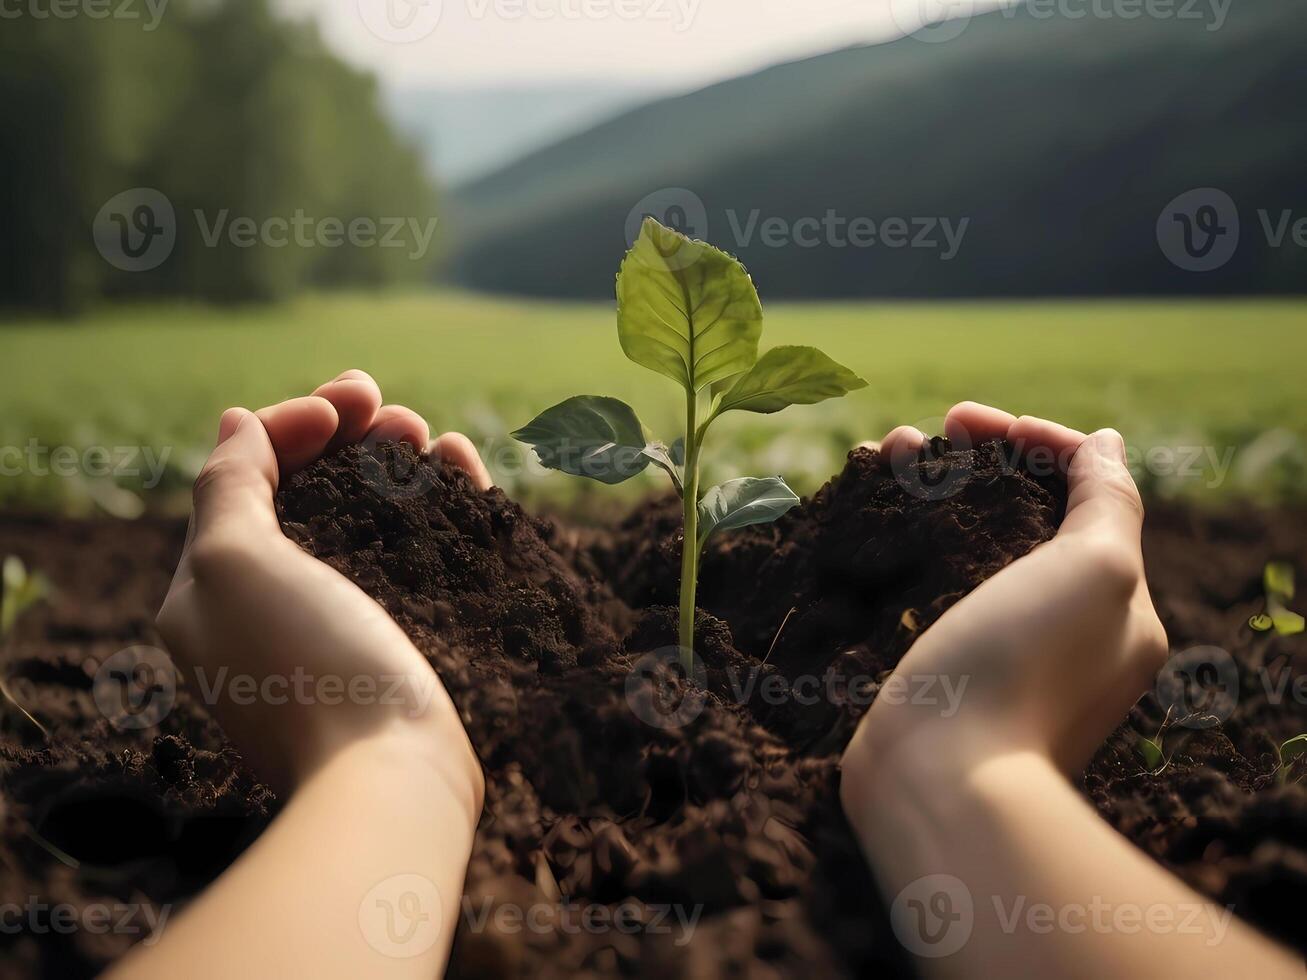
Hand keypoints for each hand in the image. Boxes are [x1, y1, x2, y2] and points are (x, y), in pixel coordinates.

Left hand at [156, 370, 489, 802]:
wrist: (391, 778)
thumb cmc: (305, 669)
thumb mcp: (234, 566)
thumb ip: (227, 487)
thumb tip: (236, 424)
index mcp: (216, 586)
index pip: (245, 478)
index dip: (292, 425)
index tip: (345, 406)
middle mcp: (277, 600)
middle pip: (313, 490)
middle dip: (352, 440)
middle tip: (392, 414)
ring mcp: (346, 620)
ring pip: (372, 516)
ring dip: (398, 465)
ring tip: (432, 442)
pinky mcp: (407, 638)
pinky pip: (423, 553)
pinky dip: (441, 506)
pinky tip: (463, 473)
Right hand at [840, 402, 1167, 828]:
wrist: (939, 781)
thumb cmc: (1021, 669)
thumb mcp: (1096, 570)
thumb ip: (1109, 500)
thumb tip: (1107, 445)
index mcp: (1113, 602)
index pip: (1082, 490)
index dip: (1027, 439)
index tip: (961, 422)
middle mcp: (1060, 622)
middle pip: (1018, 511)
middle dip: (968, 462)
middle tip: (912, 439)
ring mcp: (996, 646)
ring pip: (964, 541)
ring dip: (926, 491)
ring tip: (877, 458)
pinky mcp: (939, 666)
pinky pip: (925, 581)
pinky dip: (898, 537)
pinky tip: (860, 510)